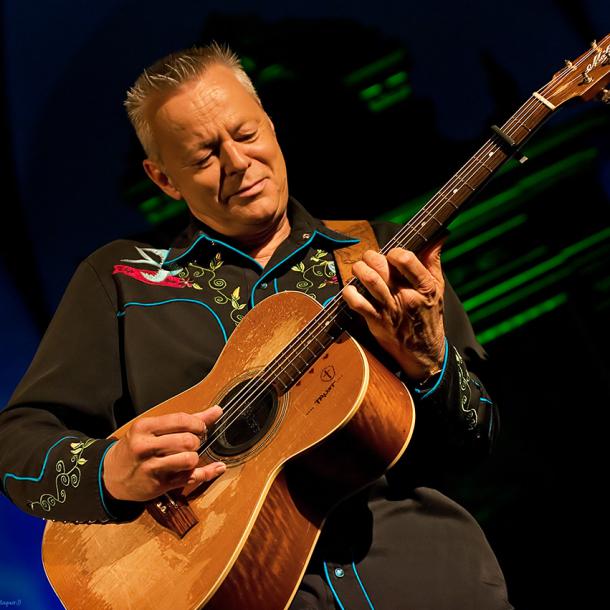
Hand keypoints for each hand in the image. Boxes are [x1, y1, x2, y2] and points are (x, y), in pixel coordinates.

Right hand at [102, 406, 224, 501]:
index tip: (200, 427)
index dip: (197, 424)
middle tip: (192, 442)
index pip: (181, 420)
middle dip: (196, 441)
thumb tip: (217, 411)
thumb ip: (187, 419)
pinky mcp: (158, 486)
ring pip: (190, 459)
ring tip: (188, 456)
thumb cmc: (137, 447)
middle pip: (188, 441)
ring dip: (195, 457)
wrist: (111, 475)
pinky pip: (191, 478)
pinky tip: (216, 467)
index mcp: (144, 427)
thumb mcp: (153, 429)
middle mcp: (145, 447)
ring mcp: (151, 468)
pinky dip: (208, 472)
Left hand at [342, 241, 445, 380]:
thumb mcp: (438, 288)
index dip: (393, 251)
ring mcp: (391, 309)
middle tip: (369, 259)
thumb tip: (438, 237)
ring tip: (359, 269)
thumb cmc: (429, 316)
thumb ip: (434, 261)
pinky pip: (357, 303)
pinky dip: (349, 293)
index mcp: (425, 286)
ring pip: (369, 280)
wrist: (425, 353)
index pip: (405, 259)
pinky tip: (351, 290)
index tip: (391, 255)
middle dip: (370, 257)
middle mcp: (407, 296)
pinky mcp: (377, 322)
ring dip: (359, 269)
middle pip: (382, 266)